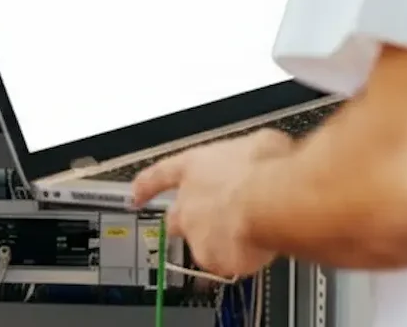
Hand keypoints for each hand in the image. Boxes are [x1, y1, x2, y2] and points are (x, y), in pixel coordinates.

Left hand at [131, 130, 292, 278]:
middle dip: (185, 223)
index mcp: (193, 167)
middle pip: (173, 218)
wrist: (270, 199)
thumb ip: (248, 155)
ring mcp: (196, 232)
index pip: (158, 177)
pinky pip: (222, 263)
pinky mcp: (212, 258)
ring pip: (200, 244)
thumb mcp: (257, 144)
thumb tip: (260, 154)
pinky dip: (237, 260)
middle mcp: (187, 201)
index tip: (136, 195)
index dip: (146, 187)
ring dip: (218, 242)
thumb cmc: (265, 167)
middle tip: (207, 224)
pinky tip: (254, 249)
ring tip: (246, 237)